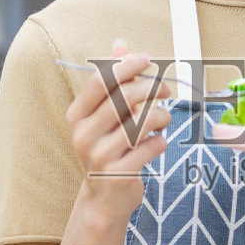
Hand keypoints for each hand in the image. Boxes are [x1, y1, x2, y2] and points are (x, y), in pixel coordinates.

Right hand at [66, 39, 173, 222]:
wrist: (103, 199)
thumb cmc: (108, 148)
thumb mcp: (103, 116)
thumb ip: (112, 81)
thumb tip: (120, 44)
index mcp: (77, 115)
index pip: (102, 80)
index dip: (128, 65)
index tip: (148, 60)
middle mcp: (84, 134)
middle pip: (126, 97)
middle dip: (153, 87)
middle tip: (167, 89)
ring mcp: (100, 156)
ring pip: (143, 121)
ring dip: (161, 115)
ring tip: (163, 119)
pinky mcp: (120, 174)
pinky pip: (151, 146)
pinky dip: (161, 141)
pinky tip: (158, 143)